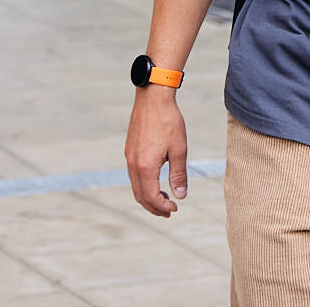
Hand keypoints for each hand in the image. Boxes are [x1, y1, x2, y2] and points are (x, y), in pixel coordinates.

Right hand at [124, 86, 187, 217]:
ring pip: (135, 186)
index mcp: (145, 166)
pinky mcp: (129, 150)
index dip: (162, 207)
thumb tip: (180, 196)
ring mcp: (129, 157)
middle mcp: (133, 164)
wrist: (153, 98)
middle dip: (154, 207)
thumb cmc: (169, 121)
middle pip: (140, 196)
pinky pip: (133, 174)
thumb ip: (179, 174)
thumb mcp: (179, 149)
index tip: (175, 208)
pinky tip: (156, 179)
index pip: (151, 197)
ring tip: (164, 197)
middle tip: (169, 211)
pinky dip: (144, 184)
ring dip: (148, 196)